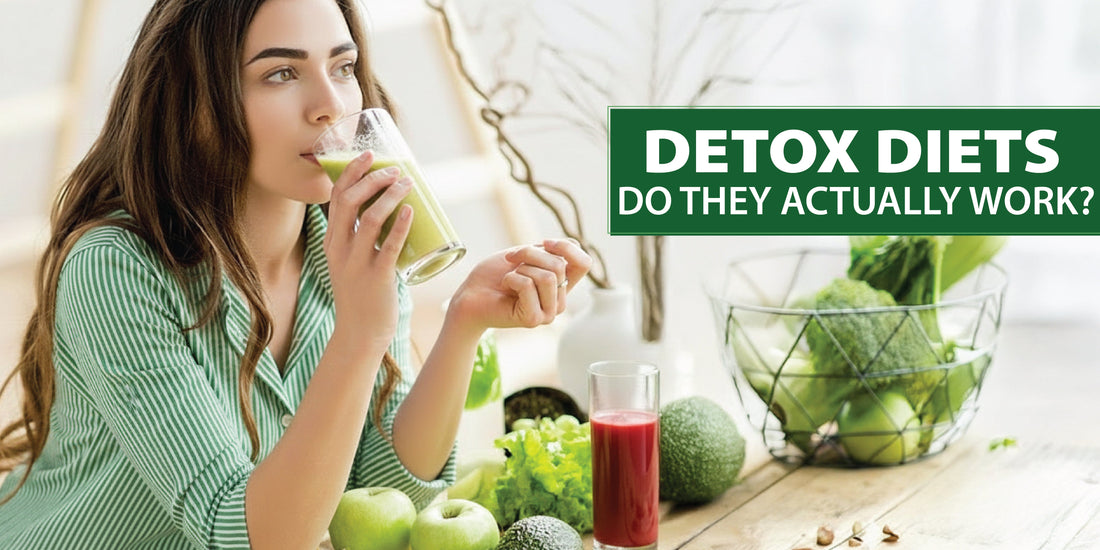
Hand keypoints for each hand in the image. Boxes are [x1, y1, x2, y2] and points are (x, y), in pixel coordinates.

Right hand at [322, 150, 413, 351]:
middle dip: (371, 178)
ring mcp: (357, 264)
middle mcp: (340, 249)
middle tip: (394, 168)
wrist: (360, 333)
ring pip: (369, 220)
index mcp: (332, 242)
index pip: (336, 198)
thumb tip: (391, 210)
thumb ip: (364, 239)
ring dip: (389, 196)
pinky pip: (388, 247)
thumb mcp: (352, 261)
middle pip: (349, 202)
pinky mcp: (377, 278)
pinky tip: (410, 211)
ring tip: (407, 182)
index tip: (369, 155)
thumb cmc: (363, 294)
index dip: (351, 172)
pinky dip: (400, 226)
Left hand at [447, 239, 592, 334]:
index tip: (544, 243)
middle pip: (559, 265)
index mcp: (561, 286)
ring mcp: (548, 313)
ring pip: (547, 276)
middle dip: (530, 255)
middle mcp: (558, 301)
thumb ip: (549, 252)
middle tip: (510, 261)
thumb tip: (567, 246)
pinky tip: (505, 288)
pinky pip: (528, 285)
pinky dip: (511, 279)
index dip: (566, 248)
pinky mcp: (533, 319)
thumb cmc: (494, 275)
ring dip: (520, 268)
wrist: (469, 295)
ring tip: (509, 278)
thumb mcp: (525, 255)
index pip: (584, 264)